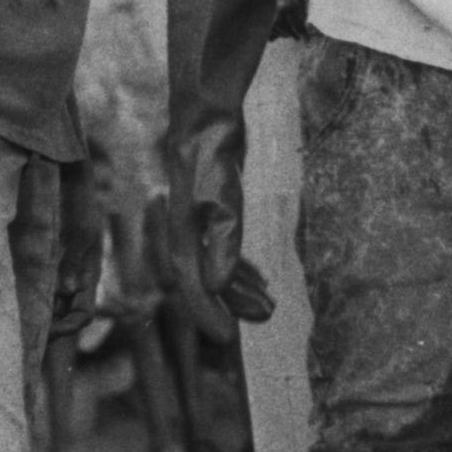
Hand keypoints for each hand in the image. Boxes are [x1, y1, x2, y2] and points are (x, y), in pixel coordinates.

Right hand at [170, 99, 267, 323]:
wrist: (206, 113)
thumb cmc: (212, 150)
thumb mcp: (223, 194)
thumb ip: (223, 238)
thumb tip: (216, 284)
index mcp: (183, 232)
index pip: (193, 282)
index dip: (208, 312)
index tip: (226, 338)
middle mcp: (186, 230)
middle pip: (206, 277)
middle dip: (232, 302)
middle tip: (263, 319)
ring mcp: (198, 220)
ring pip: (216, 263)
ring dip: (240, 285)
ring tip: (268, 304)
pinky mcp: (213, 208)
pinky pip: (223, 247)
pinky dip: (238, 265)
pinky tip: (257, 279)